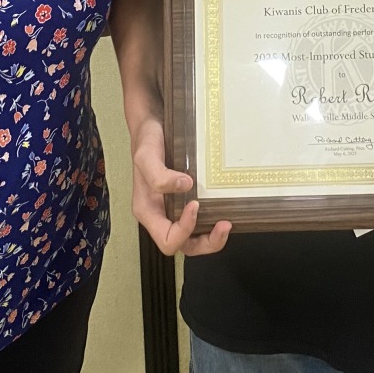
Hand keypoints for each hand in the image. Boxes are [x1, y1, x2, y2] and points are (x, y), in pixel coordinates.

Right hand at [129, 114, 229, 255]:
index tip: (195, 205)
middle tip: (224, 225)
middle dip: (206, 243)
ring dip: (212, 238)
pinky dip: (212, 222)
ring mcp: (174, 210)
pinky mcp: (186, 201)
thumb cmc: (146, 141)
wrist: (152, 126)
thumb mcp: (146, 155)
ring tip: (227, 222)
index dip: (184, 230)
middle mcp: (161, 216)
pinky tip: (224, 210)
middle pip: (183, 246)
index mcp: (148, 211)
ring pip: (194, 239)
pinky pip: (200, 221)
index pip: (166, 239)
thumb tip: (185, 186)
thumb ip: (159, 175)